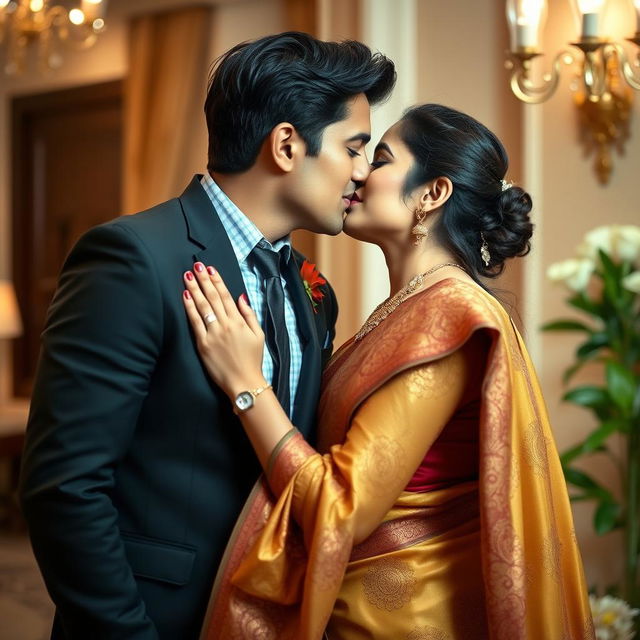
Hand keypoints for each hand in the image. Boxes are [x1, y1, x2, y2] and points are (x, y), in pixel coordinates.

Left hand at [182, 263, 265, 396]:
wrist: (244, 382)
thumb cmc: (253, 360)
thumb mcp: (258, 335)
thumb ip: (249, 314)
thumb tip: (241, 297)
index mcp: (239, 322)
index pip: (226, 296)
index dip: (217, 281)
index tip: (210, 269)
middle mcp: (225, 325)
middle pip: (213, 297)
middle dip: (204, 280)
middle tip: (196, 266)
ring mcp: (213, 334)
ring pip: (203, 306)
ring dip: (195, 289)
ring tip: (188, 276)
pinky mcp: (203, 345)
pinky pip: (195, 322)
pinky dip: (189, 308)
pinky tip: (185, 296)